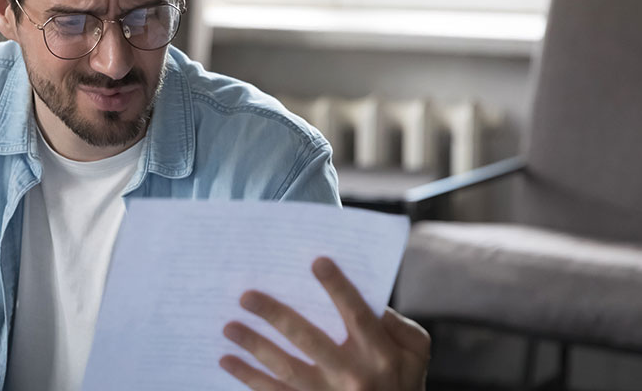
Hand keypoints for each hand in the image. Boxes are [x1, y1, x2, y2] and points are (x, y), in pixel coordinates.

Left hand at [220, 257, 429, 390]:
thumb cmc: (403, 382)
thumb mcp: (414, 353)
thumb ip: (399, 325)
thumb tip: (371, 301)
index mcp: (379, 354)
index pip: (357, 315)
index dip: (338, 288)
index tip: (317, 262)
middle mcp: (352, 375)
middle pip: (310, 340)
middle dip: (276, 316)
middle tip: (247, 296)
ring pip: (286, 368)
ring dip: (255, 346)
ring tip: (229, 327)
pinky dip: (248, 378)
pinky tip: (227, 361)